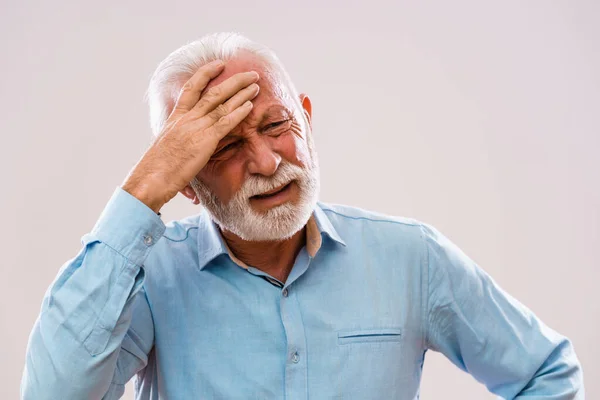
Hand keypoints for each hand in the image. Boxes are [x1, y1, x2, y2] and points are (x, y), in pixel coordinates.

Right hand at [121, 60, 259, 212]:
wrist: (151, 178)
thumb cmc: (156, 169)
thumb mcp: (166, 146)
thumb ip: (180, 139)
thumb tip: (186, 145)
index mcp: (176, 117)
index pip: (192, 87)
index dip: (206, 73)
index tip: (219, 65)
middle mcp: (186, 118)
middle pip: (213, 91)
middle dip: (234, 80)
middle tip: (250, 73)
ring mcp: (196, 127)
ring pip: (222, 103)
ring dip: (242, 93)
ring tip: (256, 84)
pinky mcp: (205, 140)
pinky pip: (225, 122)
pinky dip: (238, 112)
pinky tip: (250, 106)